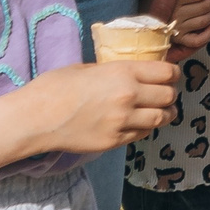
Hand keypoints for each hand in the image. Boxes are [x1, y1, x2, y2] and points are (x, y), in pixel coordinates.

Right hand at [11, 60, 179, 153]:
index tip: (171, 76)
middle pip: (169, 96)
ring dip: (165, 114)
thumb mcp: (88, 68)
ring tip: (163, 112)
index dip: (173, 74)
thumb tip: (130, 74)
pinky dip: (146, 128)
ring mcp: (123, 121)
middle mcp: (129, 96)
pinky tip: (140, 123)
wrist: (36, 118)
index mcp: (123, 72)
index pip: (166, 73)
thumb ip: (114, 71)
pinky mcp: (114, 141)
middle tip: (166, 94)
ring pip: (161, 118)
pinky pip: (142, 134)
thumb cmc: (55, 87)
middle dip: (170, 94)